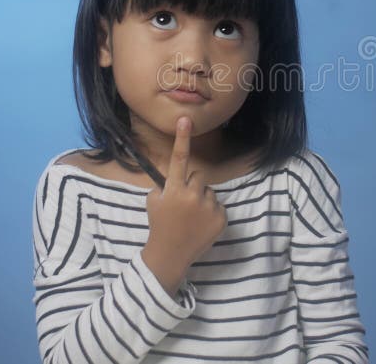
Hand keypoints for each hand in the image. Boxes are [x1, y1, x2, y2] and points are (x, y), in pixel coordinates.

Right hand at [141, 116, 227, 296]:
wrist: (170, 255)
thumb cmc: (159, 225)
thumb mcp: (153, 202)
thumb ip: (165, 186)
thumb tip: (177, 178)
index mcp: (174, 189)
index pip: (178, 159)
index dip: (182, 138)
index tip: (186, 120)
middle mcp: (192, 195)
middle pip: (198, 177)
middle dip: (192, 186)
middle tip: (183, 205)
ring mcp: (208, 207)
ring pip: (209, 192)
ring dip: (202, 200)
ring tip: (192, 218)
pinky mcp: (221, 218)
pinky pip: (218, 206)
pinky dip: (211, 213)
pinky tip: (201, 225)